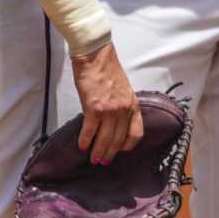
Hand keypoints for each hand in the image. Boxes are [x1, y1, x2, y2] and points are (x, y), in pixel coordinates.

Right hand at [69, 43, 144, 163]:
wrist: (96, 56)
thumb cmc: (107, 70)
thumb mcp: (123, 90)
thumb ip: (122, 106)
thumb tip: (114, 123)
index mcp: (133, 105)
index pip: (136, 133)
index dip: (127, 146)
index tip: (120, 150)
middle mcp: (124, 110)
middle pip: (119, 140)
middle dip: (110, 153)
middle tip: (103, 162)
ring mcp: (110, 110)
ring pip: (105, 139)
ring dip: (98, 151)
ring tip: (93, 158)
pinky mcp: (94, 108)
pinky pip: (90, 130)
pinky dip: (85, 140)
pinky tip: (82, 146)